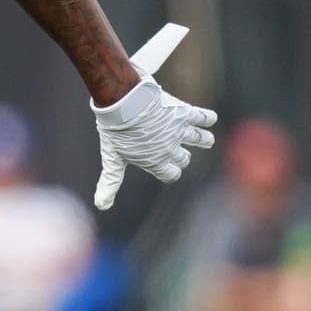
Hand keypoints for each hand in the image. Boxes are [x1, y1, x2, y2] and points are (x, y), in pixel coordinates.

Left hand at [91, 73, 216, 209]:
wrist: (124, 103)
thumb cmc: (116, 131)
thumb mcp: (112, 158)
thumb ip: (111, 182)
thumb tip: (101, 207)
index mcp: (156, 161)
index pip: (172, 174)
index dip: (169, 171)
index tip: (167, 167)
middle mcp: (171, 148)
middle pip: (184, 158)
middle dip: (181, 155)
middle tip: (175, 148)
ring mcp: (180, 131)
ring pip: (202, 139)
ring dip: (203, 139)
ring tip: (204, 138)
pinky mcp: (184, 113)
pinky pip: (203, 117)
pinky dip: (208, 118)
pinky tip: (208, 118)